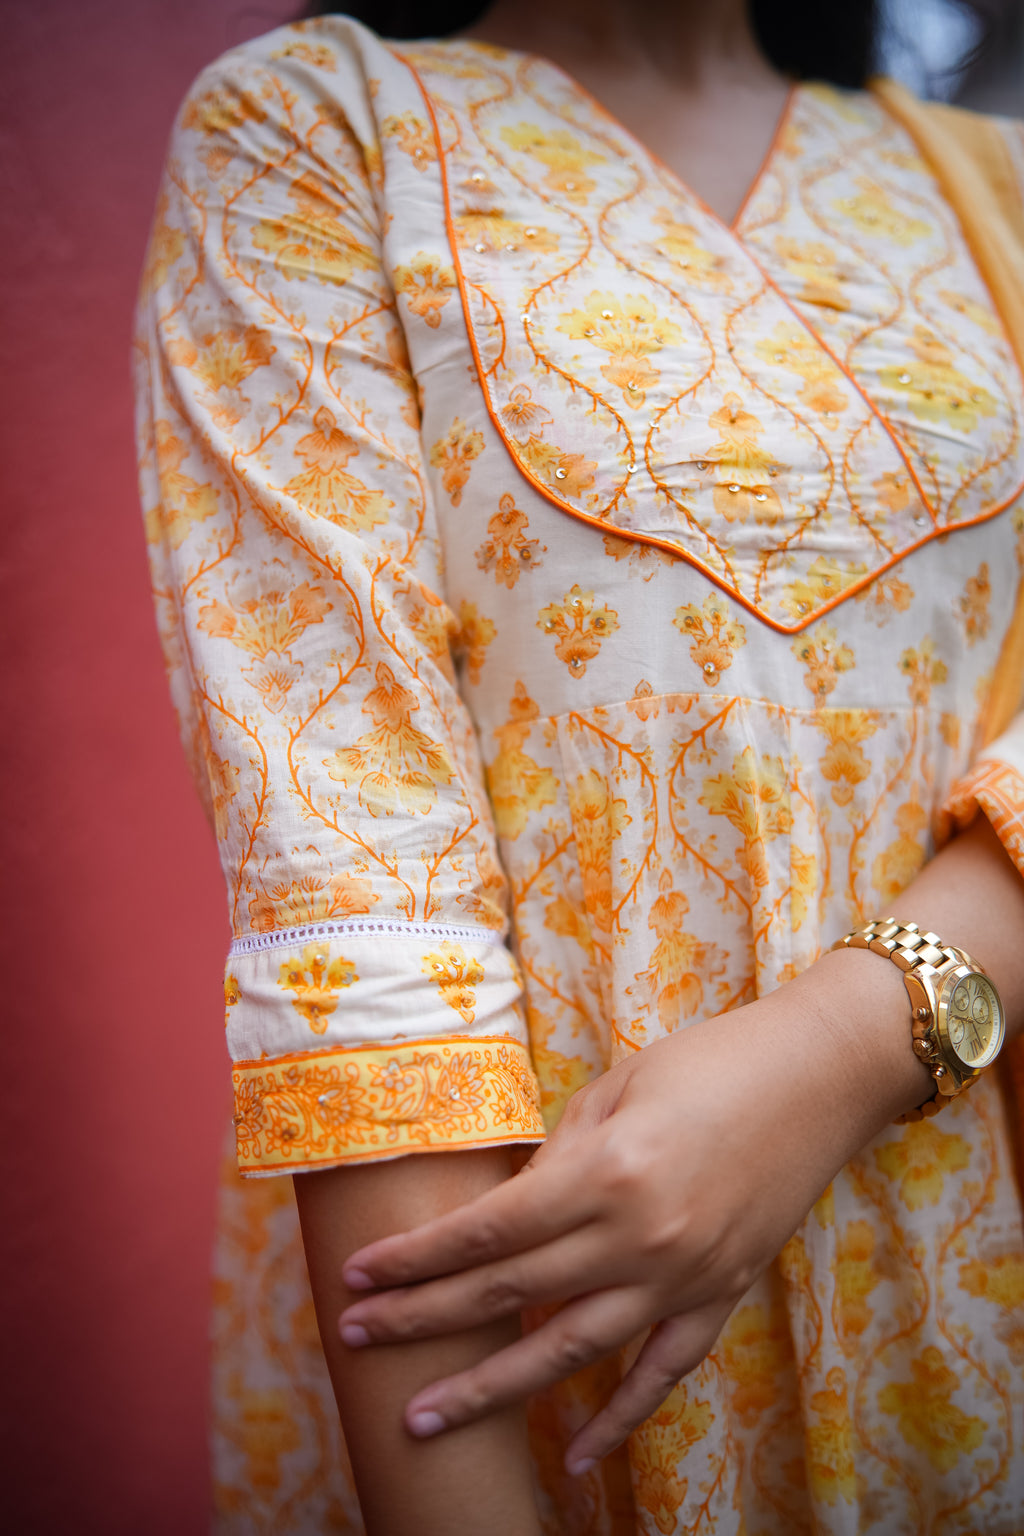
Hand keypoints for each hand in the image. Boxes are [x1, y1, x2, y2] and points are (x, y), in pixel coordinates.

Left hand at [337, 949, 921, 1471]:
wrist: (822, 1077)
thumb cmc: (713, 1061)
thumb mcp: (619, 1087)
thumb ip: (562, 1156)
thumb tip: (513, 1205)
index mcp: (607, 1174)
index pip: (489, 1232)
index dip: (418, 1258)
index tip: (359, 1273)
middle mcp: (640, 1239)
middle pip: (511, 1292)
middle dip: (425, 1319)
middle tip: (358, 1338)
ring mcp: (684, 1279)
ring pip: (570, 1353)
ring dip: (492, 1387)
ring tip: (427, 1415)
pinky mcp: (722, 1297)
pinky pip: (661, 1374)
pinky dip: (618, 1421)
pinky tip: (575, 1459)